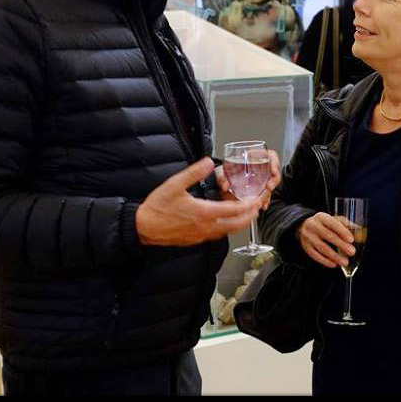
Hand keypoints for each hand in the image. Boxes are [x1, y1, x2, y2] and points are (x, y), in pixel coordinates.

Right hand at [136, 157, 261, 246]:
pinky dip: (227, 228)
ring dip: (239, 223)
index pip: (233, 211)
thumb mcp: (174, 184)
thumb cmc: (157, 207)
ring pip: (227, 231)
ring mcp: (200, 235)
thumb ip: (193, 172)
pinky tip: (226, 221)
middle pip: (235, 225)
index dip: (247, 206)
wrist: (143, 227)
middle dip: (249, 216)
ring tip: (246, 214)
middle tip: (257, 207)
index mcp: (203, 212)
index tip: (256, 200)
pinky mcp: (195, 239)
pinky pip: (216, 235)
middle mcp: (205, 227)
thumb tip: (208, 162)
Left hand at [214, 149, 280, 210]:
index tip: (273, 170)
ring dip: (269, 193)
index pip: (271, 156)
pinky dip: (265, 200)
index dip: (274, 162)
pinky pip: (267, 194)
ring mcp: (262, 179)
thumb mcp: (221, 172)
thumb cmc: (224, 173)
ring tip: (264, 201)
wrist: (224, 184)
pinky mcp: (261, 189)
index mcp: (255, 158)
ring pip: (271, 185)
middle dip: (274, 181)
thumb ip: (222, 177)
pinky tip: (263, 205)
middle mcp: (261, 168)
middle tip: (269, 187)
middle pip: (274, 172)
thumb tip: (225, 186)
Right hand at [296, 212, 354, 268]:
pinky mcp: (306, 247)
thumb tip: (359, 230)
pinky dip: (325, 261)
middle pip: (328, 236)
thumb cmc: (324, 224)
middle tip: (352, 252)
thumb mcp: (333, 219)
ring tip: (345, 262)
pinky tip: (334, 264)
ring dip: (334, 256)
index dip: (342, 231)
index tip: (351, 239)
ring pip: (322, 248)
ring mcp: (308, 237)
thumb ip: (346, 225)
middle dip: (341, 245)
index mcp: (322, 217)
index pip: (332, 223)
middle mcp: (313, 226)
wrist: (304, 226)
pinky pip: (315, 255)